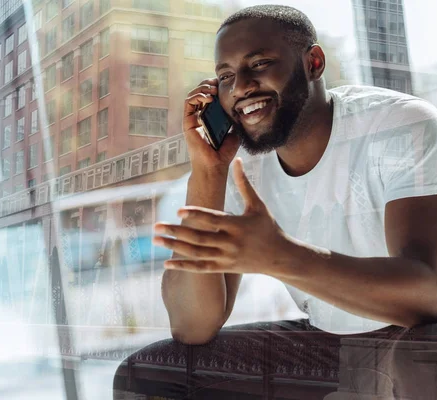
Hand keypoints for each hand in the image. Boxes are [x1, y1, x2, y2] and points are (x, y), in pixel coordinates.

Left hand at [153, 158, 289, 273]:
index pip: (212, 219)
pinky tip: (166, 263)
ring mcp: (226, 258)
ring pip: (196, 254)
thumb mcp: (258, 205)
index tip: (178, 210)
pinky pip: (201, 269)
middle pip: (199, 238)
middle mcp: (230, 242)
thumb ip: (244, 183)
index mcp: (238, 225)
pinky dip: (184, 266)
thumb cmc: (269, 227)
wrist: (280, 257)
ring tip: (156, 240)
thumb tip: (237, 159)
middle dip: (176, 232)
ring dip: (175, 247)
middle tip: (156, 227)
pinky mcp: (224, 268)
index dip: (195, 215)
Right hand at [184, 78, 239, 171]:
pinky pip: (189, 103)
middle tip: (218, 83)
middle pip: (199, 93)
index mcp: (209, 118)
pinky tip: (209, 97)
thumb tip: (241, 108)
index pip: (209, 96)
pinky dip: (198, 96)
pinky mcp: (187, 123)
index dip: (214, 87)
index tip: (224, 84)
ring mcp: (192, 119)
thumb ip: (235, 120)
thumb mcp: (234, 132)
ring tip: (214, 89)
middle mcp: (198, 117)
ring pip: (192, 95)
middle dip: (208, 84)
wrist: (215, 165)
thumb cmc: (224, 153)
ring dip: (202, 88)